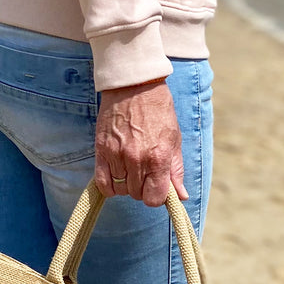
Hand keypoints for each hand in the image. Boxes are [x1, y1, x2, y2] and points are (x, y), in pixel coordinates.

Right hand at [94, 79, 187, 207]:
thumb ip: (176, 170)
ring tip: (130, 168)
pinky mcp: (102, 150)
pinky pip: (102, 182)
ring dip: (126, 184)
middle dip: (142, 188)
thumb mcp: (174, 139)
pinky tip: (116, 176)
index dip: (156, 196)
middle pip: (137, 195)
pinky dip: (109, 185)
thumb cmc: (158, 110)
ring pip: (120, 189)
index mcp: (159, 157)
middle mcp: (137, 159)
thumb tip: (181, 196)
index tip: (156, 187)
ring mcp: (117, 155)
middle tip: (144, 172)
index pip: (154, 198)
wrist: (134, 85)